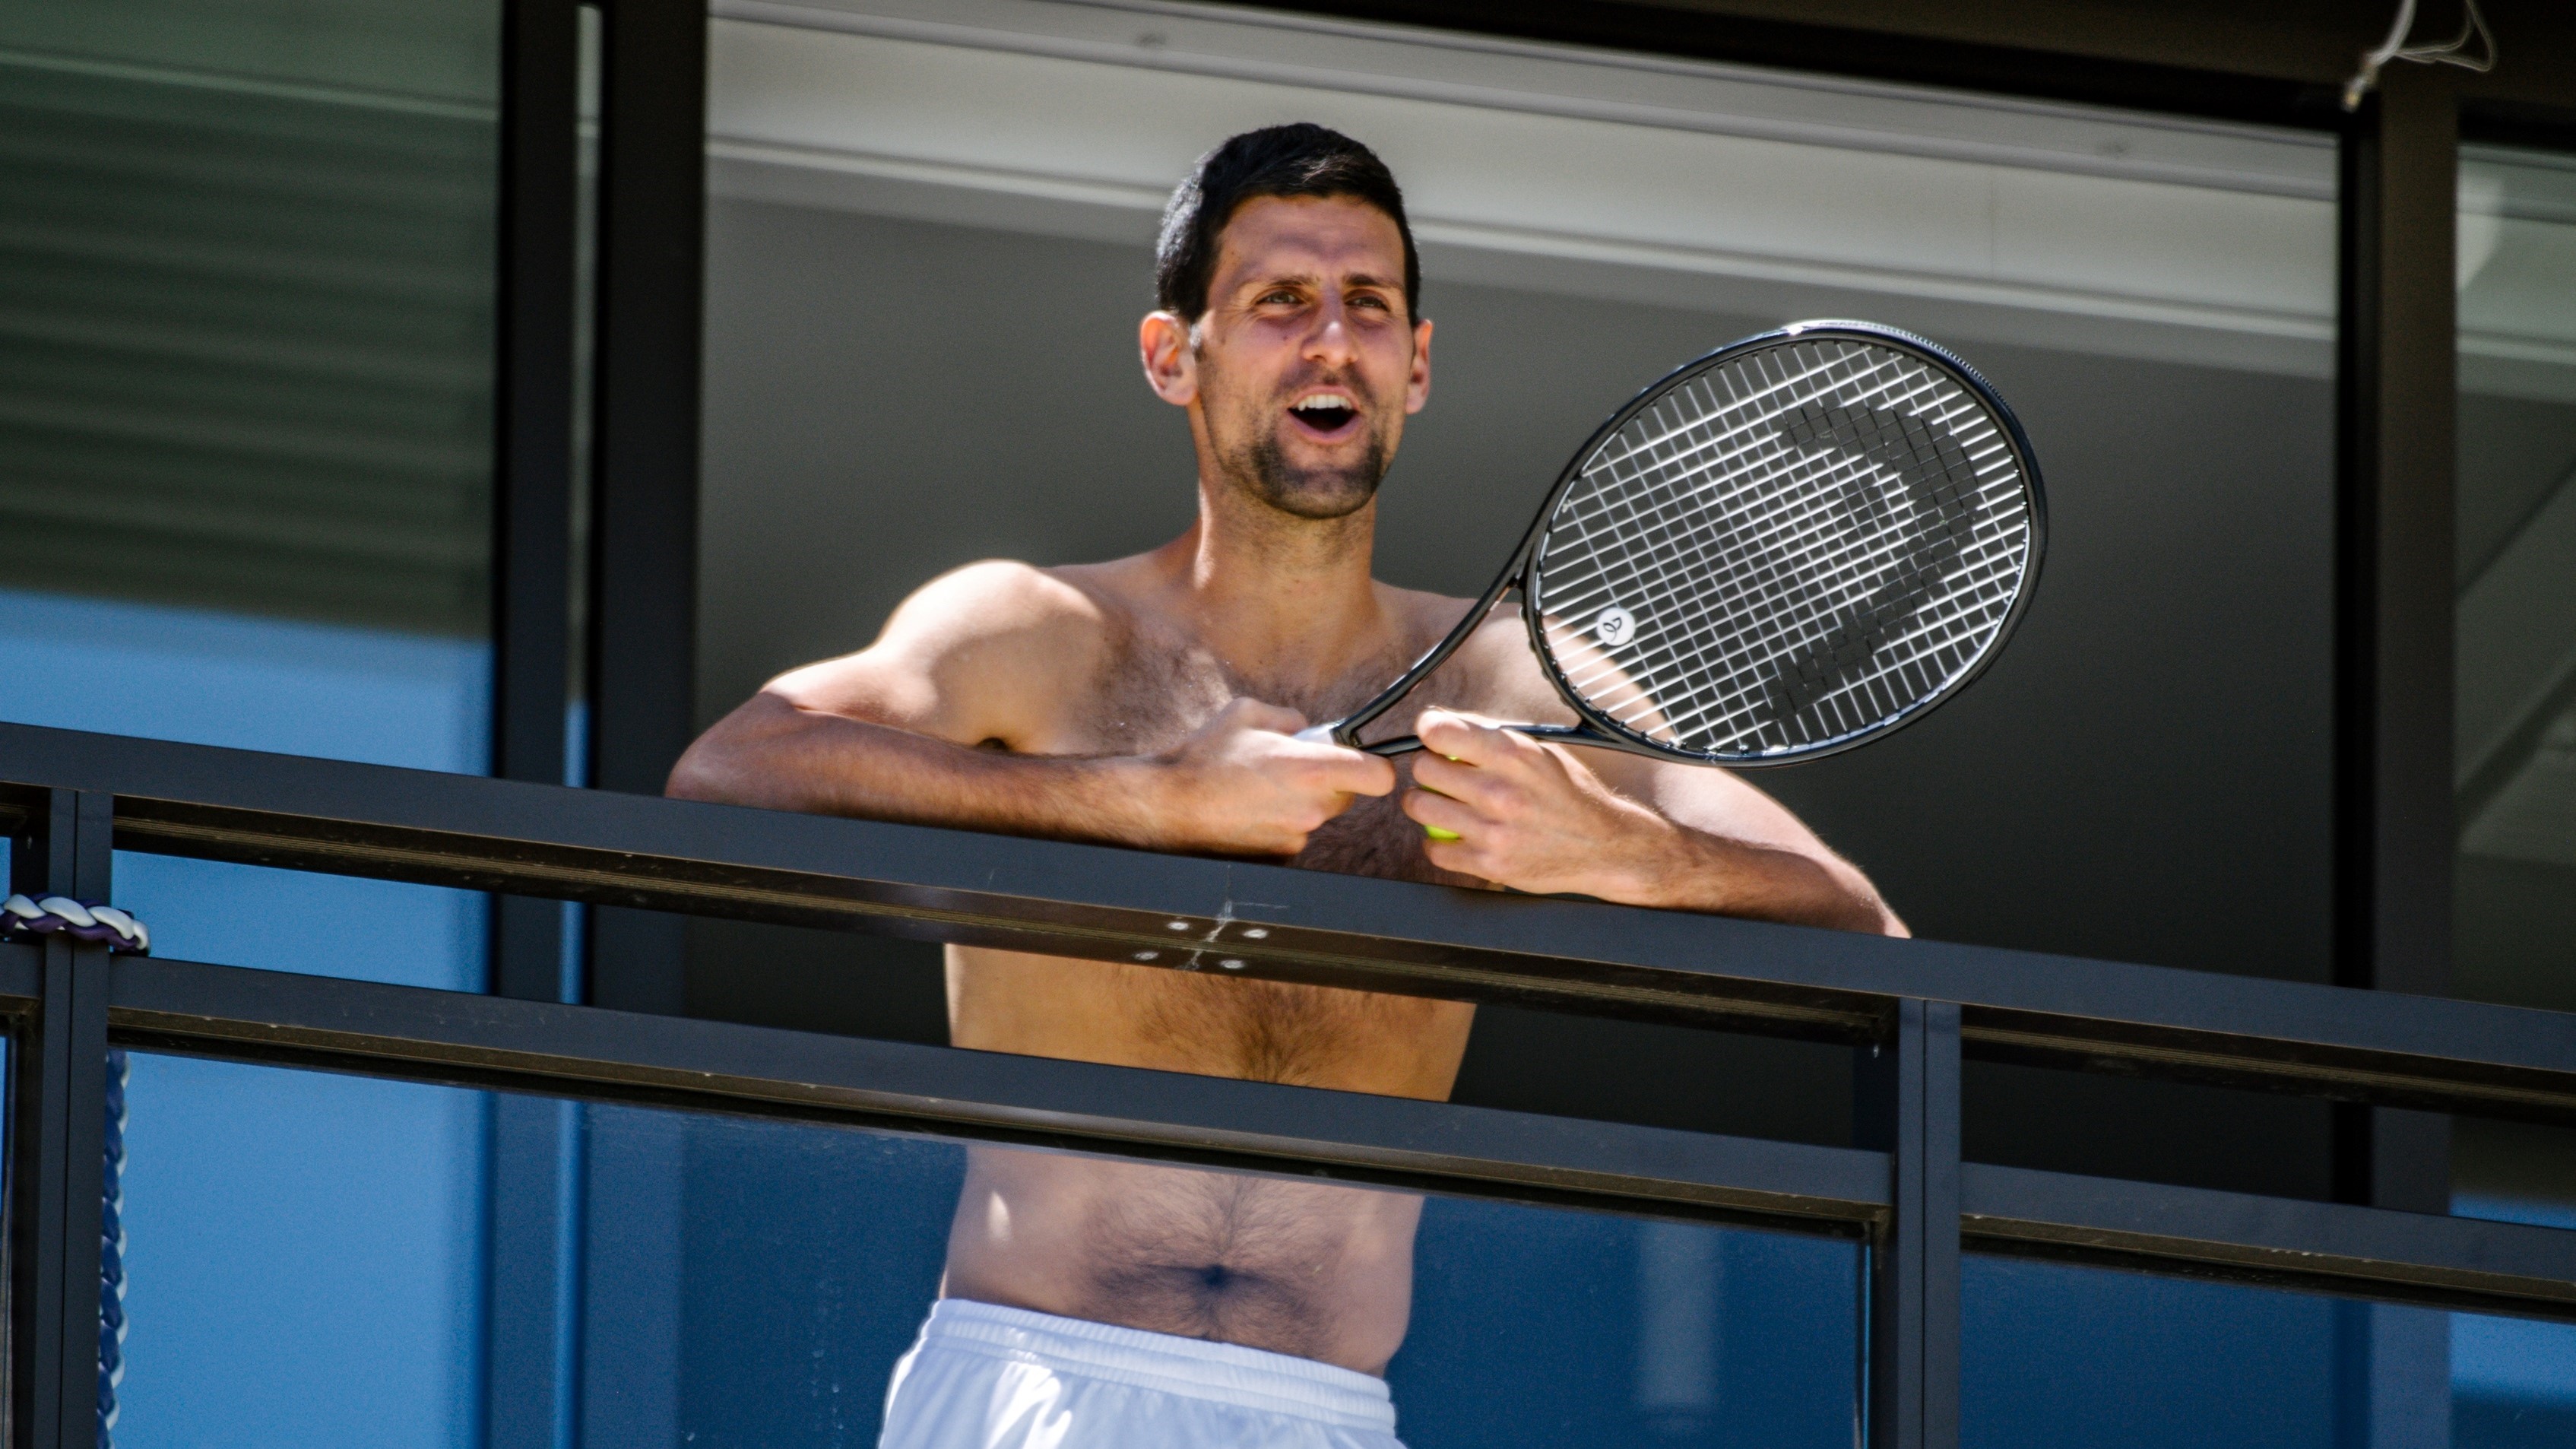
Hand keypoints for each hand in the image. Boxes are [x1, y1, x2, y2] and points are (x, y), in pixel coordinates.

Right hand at [1145, 699, 1396, 855]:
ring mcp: (1296, 836)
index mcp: (1311, 769)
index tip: (1360, 761)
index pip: (1379, 777)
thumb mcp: (1247, 713)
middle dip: (1329, 780)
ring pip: (1317, 814)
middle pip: (1348, 796)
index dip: (1375, 766)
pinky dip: (1279, 822)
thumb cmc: (1205, 757)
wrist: (1167, 807)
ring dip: (1300, 801)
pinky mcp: (1279, 856)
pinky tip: (1247, 809)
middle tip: (1289, 767)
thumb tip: (1309, 730)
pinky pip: (1294, 833)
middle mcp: (1311, 808)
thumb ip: (1291, 718)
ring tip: (1257, 788)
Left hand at [1402, 709, 1681, 896]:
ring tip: (1443, 804)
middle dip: (1428, 768)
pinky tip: (1456, 836)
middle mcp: (1500, 790)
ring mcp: (1492, 830)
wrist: (1604, 846)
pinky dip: (1438, 843)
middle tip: (1442, 775)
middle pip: (1423, 769)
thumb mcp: (1540, 752)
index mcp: (1513, 754)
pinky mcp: (1489, 864)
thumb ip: (1491, 737)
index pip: (1440, 732)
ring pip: (1419, 807)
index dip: (1429, 731)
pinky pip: (1434, 849)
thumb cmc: (1569, 795)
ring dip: (1425, 804)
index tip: (1431, 737)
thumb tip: (1440, 722)